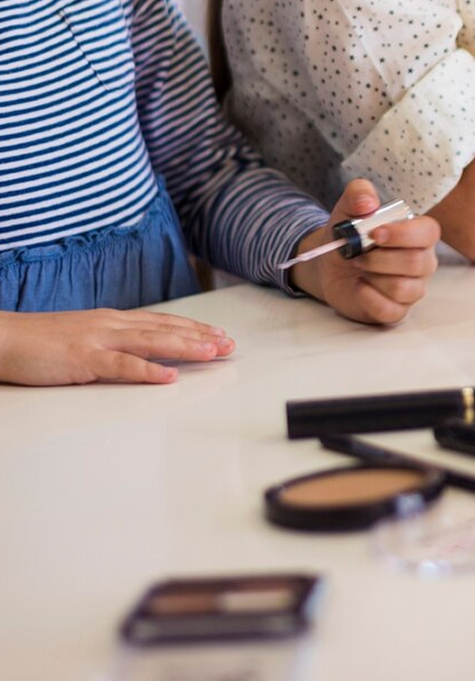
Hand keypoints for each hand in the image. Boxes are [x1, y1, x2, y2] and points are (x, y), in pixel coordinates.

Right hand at [0, 309, 235, 385]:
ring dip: (186, 347)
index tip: (220, 334)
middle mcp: (112, 325)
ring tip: (213, 353)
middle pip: (166, 329)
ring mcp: (99, 340)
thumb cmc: (41, 342)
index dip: (194, 327)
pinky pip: (121, 365)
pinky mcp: (83, 359)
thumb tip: (142, 352)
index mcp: (114, 320)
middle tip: (230, 345)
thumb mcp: (86, 337)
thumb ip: (114, 342)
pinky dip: (148, 371)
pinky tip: (169, 376)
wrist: (3, 337)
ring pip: (152, 342)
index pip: (164, 322)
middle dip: (201, 337)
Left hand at [289, 180, 438, 324]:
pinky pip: (390, 310)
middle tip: (358, 255)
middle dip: (379, 258)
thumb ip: (359, 193)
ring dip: (373, 277)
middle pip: (416, 262)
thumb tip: (368, 203)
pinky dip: (368, 298)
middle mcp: (422, 262)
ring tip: (360, 269)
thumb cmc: (350, 235)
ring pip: (403, 288)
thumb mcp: (349, 208)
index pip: (429, 232)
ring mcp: (412, 288)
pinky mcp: (397, 310)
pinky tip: (359, 287)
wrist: (331, 265)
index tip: (375, 233)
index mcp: (418, 234)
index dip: (404, 234)